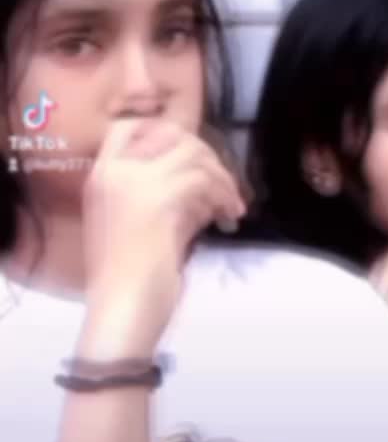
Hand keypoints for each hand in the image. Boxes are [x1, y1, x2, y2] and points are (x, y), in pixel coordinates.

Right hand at [78, 118, 245, 358]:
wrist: (120, 313)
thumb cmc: (129, 280)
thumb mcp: (143, 226)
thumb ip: (167, 199)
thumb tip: (204, 187)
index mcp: (101, 178)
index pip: (125, 128)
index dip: (163, 132)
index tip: (190, 155)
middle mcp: (114, 173)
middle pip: (172, 135)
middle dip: (206, 156)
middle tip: (224, 185)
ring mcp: (135, 184)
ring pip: (192, 154)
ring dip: (221, 177)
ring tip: (232, 207)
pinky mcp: (160, 201)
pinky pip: (202, 180)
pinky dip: (223, 195)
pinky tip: (228, 218)